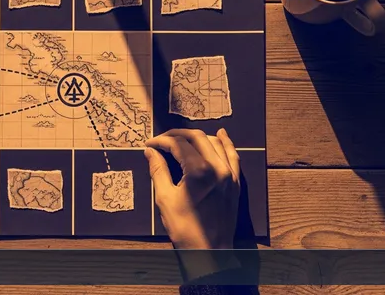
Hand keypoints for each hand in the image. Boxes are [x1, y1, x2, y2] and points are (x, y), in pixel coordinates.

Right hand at [144, 128, 240, 249]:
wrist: (209, 251)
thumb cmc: (184, 228)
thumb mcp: (165, 198)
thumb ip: (158, 171)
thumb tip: (150, 152)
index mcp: (198, 171)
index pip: (178, 144)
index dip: (161, 141)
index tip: (150, 144)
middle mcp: (217, 167)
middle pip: (196, 137)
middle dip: (177, 134)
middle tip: (162, 139)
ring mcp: (229, 174)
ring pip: (214, 143)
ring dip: (197, 136)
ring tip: (182, 138)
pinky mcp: (235, 182)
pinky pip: (233, 155)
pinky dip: (226, 143)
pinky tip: (221, 134)